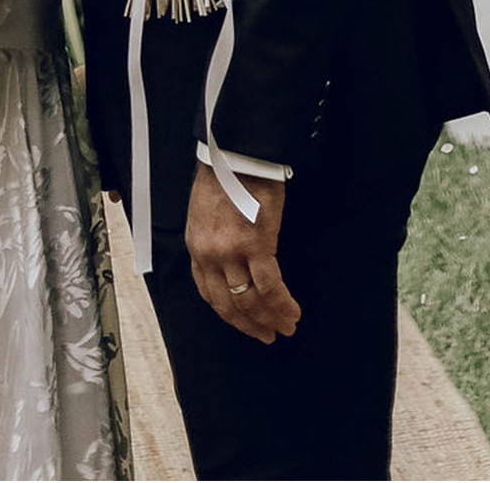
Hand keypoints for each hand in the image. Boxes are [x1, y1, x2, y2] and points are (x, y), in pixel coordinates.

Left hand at [185, 164, 300, 344]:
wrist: (234, 154)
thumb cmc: (224, 176)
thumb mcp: (205, 212)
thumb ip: (214, 240)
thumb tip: (232, 261)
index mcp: (196, 246)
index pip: (209, 293)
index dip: (228, 313)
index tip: (243, 322)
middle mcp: (209, 255)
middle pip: (229, 304)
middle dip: (250, 324)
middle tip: (268, 335)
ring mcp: (231, 253)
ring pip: (251, 300)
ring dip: (271, 318)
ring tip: (287, 326)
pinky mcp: (255, 245)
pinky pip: (270, 287)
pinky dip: (282, 304)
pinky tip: (293, 312)